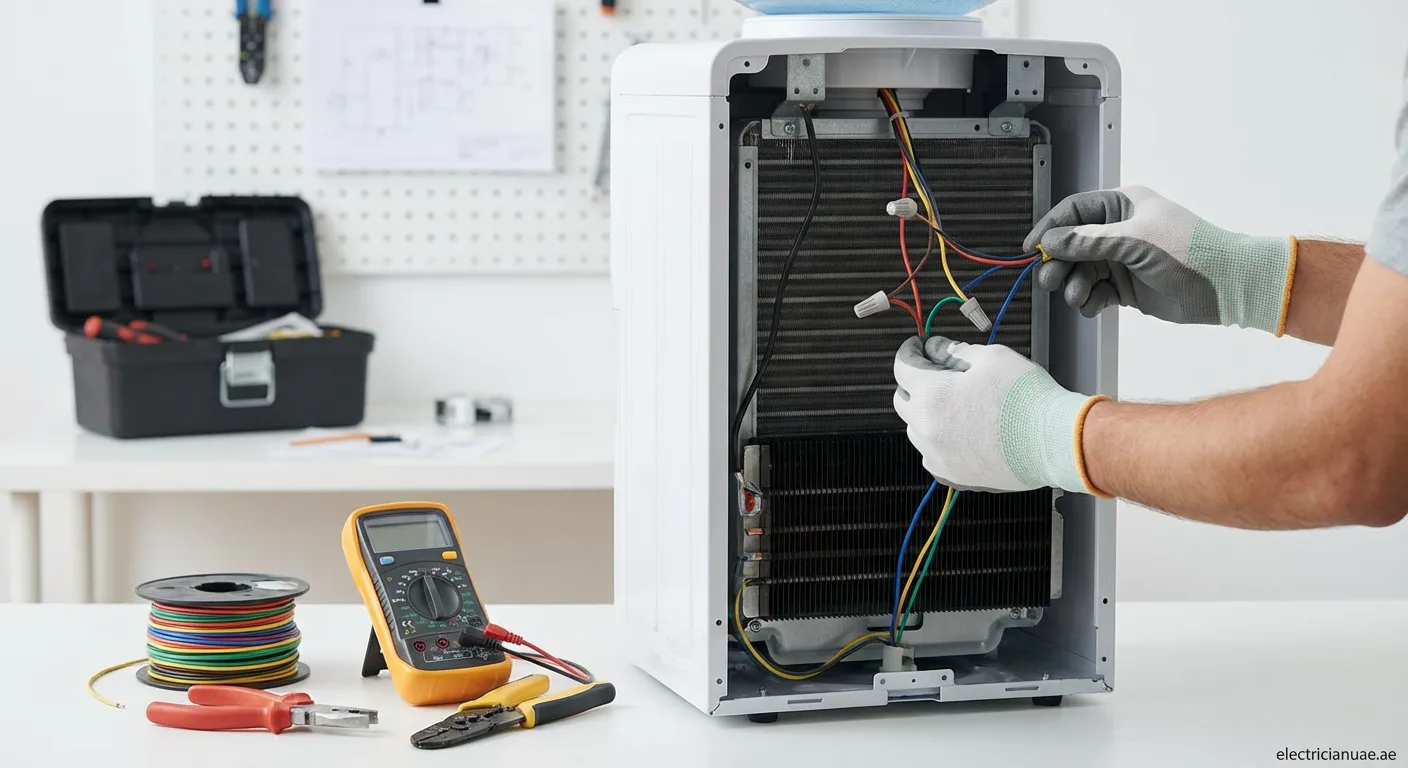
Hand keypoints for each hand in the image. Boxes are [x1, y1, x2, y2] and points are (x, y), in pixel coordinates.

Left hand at [893, 336, 1107, 494]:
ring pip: (916, 429)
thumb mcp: (991, 357)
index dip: (910, 351)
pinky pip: (932, 454)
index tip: (918, 347)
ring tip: (956, 402)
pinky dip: (939, 439)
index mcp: (931, 395)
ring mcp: (938, 455)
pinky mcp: (953, 475)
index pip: (903, 367)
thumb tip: (938, 350)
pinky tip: (961, 430)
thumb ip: (956, 351)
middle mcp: (927, 428)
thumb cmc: (1027, 398)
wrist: (1055, 442)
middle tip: (938, 372)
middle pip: (903, 399)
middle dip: (915, 382)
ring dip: (926, 412)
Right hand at [1025, 186, 1296, 334]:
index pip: (1074, 212)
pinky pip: (1095, 292)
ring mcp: (1122, 259)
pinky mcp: (1126, 287)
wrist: (1228, 285)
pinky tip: (1092, 307)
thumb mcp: (1134, 240)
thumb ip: (1088, 241)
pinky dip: (1088, 301)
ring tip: (1077, 297)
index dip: (1050, 229)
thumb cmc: (1188, 251)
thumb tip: (1050, 241)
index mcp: (1122, 206)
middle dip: (1059, 263)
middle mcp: (1118, 230)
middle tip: (1050, 280)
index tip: (1032, 249)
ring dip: (1073, 285)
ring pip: (1080, 271)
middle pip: (1072, 244)